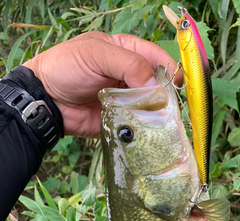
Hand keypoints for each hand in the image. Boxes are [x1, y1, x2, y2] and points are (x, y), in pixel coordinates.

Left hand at [23, 31, 181, 137]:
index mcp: (128, 52)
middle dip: (165, 95)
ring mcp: (129, 100)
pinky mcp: (123, 120)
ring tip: (153, 119)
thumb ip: (129, 64)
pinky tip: (144, 129)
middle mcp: (132, 77)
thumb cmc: (67, 67)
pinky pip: (141, 124)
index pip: (158, 58)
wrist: (47, 100)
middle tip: (162, 105)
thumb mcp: (97, 54)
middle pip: (160, 85)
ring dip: (156, 113)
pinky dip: (145, 127)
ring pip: (153, 107)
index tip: (174, 84)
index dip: (169, 69)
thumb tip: (156, 85)